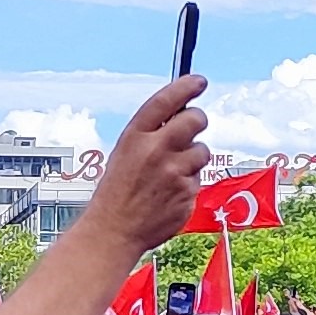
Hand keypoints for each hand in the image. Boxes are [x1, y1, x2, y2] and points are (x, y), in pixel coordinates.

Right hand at [92, 79, 211, 258]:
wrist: (113, 232)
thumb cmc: (117, 192)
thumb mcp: (125, 154)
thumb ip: (152, 135)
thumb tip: (180, 115)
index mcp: (136, 137)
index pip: (166, 101)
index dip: (186, 87)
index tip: (199, 81)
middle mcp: (157, 150)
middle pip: (196, 119)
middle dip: (197, 120)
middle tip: (191, 128)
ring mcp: (175, 173)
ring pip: (202, 151)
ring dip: (192, 158)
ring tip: (169, 174)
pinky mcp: (188, 194)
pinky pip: (198, 180)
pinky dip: (187, 184)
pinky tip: (168, 195)